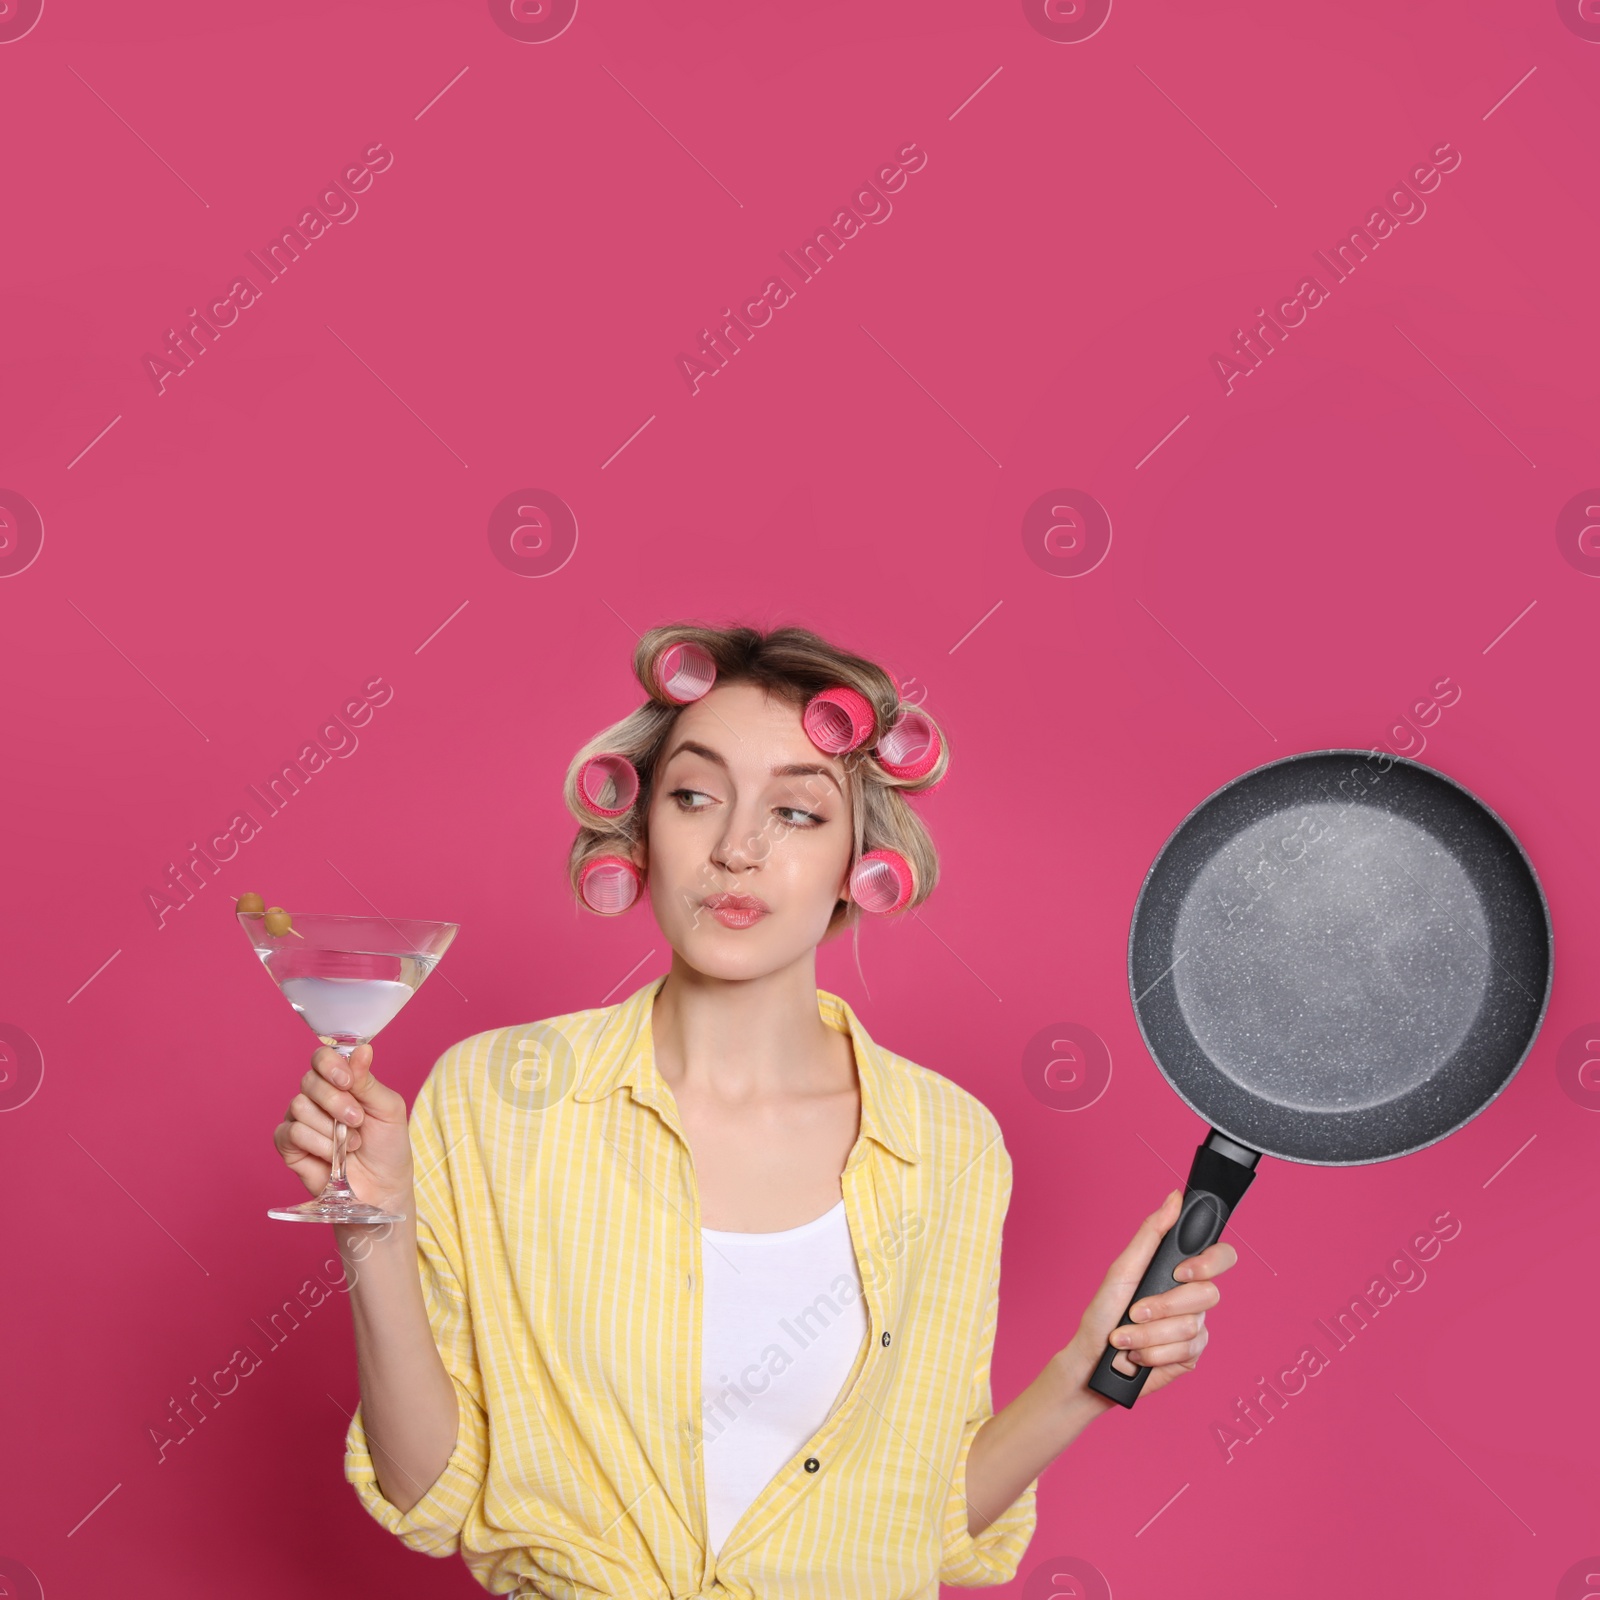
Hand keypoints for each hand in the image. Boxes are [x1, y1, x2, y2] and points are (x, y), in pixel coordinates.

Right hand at [272, 1042, 413, 1212]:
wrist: (382, 1187)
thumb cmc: (387, 1146)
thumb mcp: (387, 1108)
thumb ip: (368, 1081)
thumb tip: (362, 1049)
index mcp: (340, 1083)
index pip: (322, 1058)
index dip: (330, 1065)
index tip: (347, 1081)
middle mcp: (316, 1098)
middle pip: (309, 1081)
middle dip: (336, 1101)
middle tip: (357, 1120)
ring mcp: (300, 1120)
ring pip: (299, 1106)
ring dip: (330, 1127)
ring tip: (352, 1143)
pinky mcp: (288, 1145)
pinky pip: (291, 1132)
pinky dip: (317, 1143)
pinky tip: (332, 1155)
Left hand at [1066, 1188, 1238, 1400]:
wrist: (1093, 1363)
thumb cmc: (1104, 1313)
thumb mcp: (1123, 1269)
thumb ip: (1151, 1233)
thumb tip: (1174, 1198)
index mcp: (1179, 1272)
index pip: (1221, 1257)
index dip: (1209, 1263)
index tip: (1180, 1273)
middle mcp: (1192, 1299)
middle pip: (1209, 1295)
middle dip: (1164, 1306)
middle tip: (1136, 1311)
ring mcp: (1194, 1329)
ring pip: (1192, 1327)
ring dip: (1150, 1334)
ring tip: (1127, 1337)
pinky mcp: (1191, 1356)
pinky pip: (1186, 1351)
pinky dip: (1155, 1353)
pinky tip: (1139, 1354)